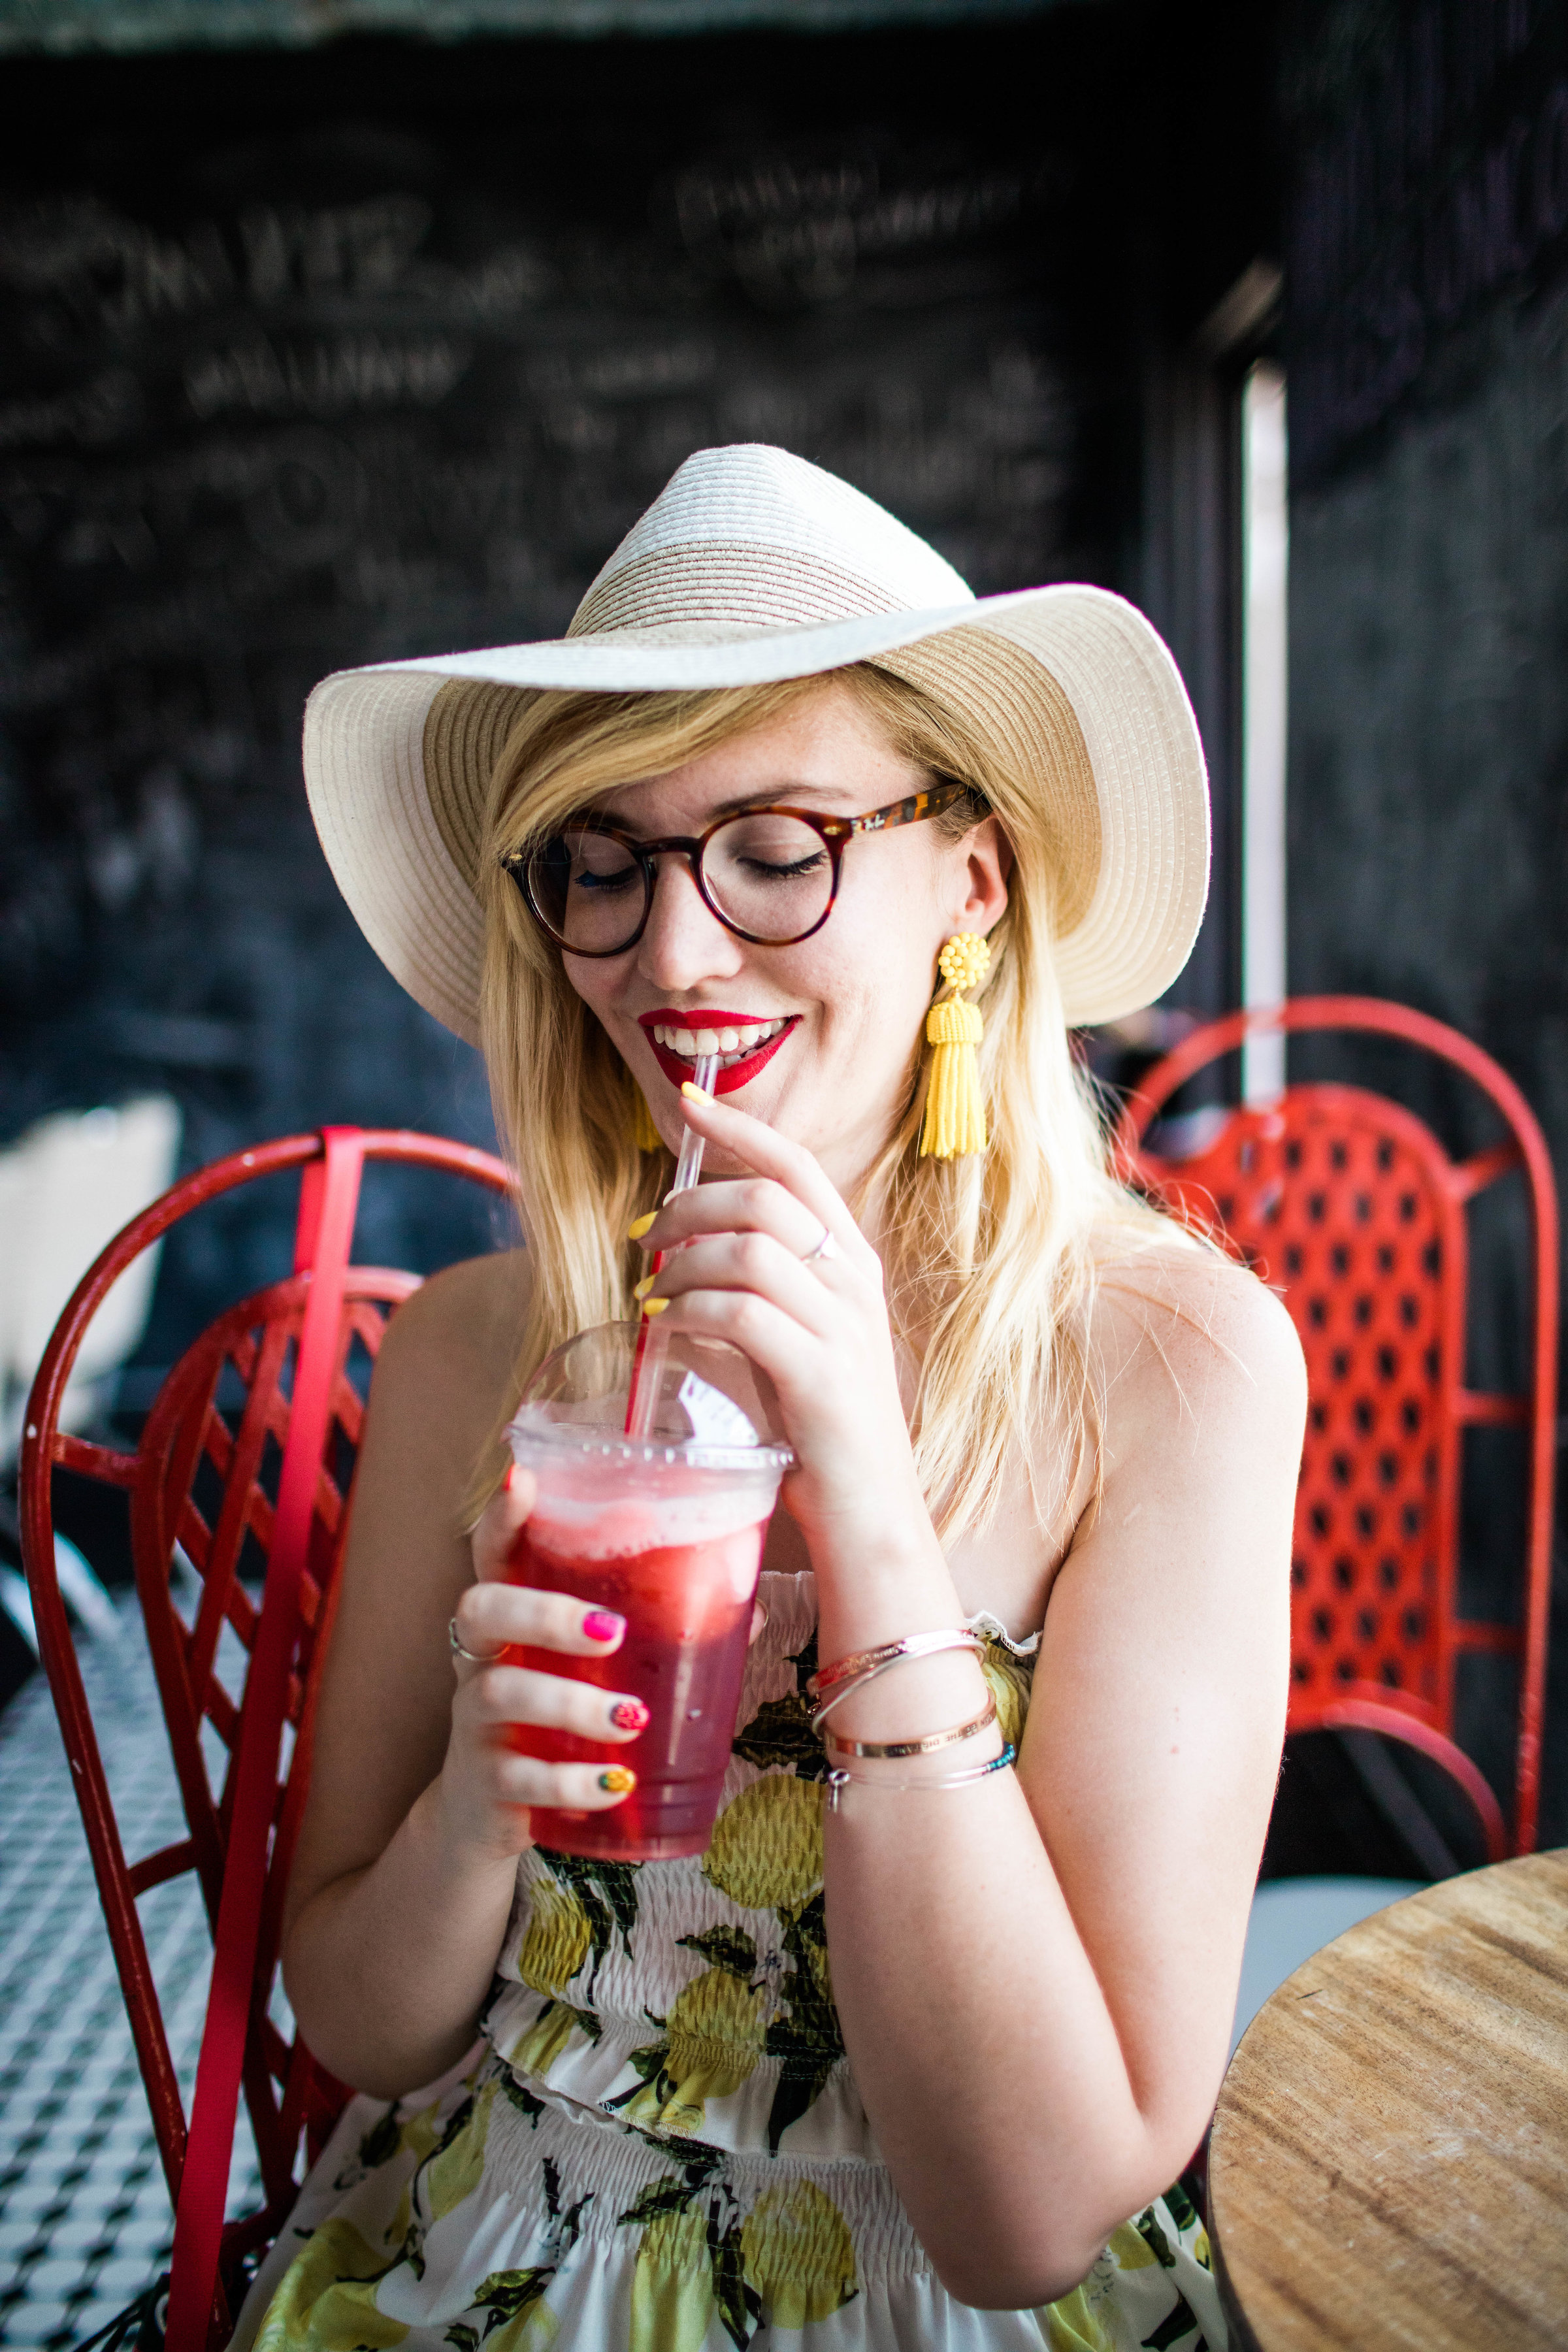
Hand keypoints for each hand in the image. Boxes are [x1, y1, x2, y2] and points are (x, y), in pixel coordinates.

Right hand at [438, 1468, 643, 1861]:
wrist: (491, 1813)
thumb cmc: (557, 1719)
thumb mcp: (595, 1673)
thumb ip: (659, 1637)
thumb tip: (750, 1610)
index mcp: (513, 1614)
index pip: (494, 1551)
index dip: (501, 1515)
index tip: (524, 1480)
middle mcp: (484, 1656)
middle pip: (483, 1608)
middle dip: (544, 1612)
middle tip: (612, 1629)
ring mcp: (476, 1719)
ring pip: (502, 1692)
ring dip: (572, 1702)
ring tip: (630, 1716)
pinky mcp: (484, 1781)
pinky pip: (517, 1778)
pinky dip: (569, 1781)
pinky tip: (614, 1783)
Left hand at [633, 1087, 932, 1575]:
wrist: (870, 1513)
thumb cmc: (821, 1426)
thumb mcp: (799, 1335)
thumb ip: (762, 1286)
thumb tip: (686, 1242)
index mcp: (851, 1262)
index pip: (797, 1166)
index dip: (740, 1127)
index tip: (687, 1100)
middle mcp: (853, 1282)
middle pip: (762, 1198)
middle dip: (688, 1204)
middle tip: (644, 1236)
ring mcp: (842, 1327)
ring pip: (749, 1248)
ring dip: (682, 1260)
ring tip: (650, 1290)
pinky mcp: (819, 1375)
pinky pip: (739, 1313)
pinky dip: (687, 1310)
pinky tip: (661, 1326)